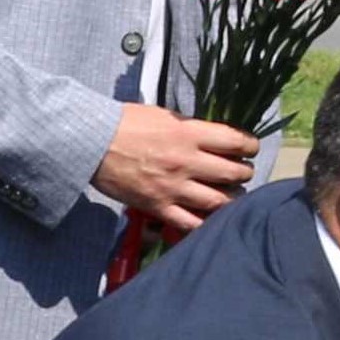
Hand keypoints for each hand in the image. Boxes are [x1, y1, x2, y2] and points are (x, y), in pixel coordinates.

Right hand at [95, 104, 259, 232]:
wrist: (90, 143)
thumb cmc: (124, 123)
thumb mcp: (163, 115)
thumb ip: (190, 128)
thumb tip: (211, 139)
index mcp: (188, 134)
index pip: (235, 142)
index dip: (249, 146)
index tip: (249, 148)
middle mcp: (186, 162)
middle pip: (233, 173)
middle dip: (243, 172)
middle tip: (241, 172)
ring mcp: (173, 188)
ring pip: (219, 201)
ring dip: (231, 198)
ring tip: (229, 194)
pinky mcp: (158, 206)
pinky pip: (190, 223)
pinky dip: (205, 222)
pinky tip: (209, 217)